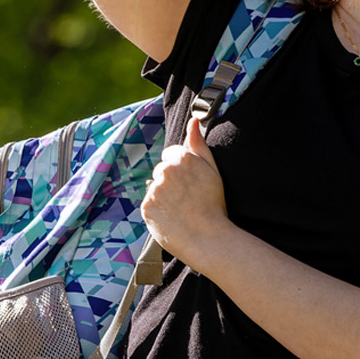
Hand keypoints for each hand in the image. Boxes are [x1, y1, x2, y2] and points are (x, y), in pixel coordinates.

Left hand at [142, 116, 233, 267]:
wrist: (209, 238)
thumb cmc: (214, 204)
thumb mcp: (212, 169)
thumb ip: (199, 143)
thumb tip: (193, 120)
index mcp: (183, 158)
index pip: (171, 155)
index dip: (182, 171)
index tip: (191, 184)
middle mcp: (166, 170)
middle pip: (161, 171)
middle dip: (171, 182)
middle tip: (187, 199)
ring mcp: (154, 189)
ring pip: (155, 188)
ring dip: (164, 197)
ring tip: (181, 210)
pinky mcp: (146, 207)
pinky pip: (149, 204)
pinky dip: (158, 211)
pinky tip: (172, 218)